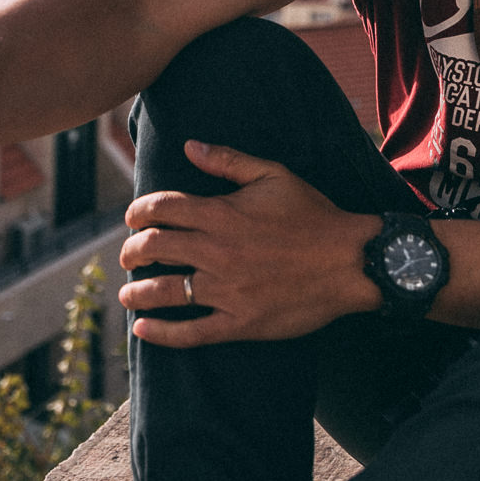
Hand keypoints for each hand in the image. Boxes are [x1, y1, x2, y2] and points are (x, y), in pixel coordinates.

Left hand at [118, 140, 382, 346]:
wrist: (353, 262)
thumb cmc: (314, 216)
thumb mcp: (274, 175)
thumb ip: (228, 160)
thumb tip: (190, 146)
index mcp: (221, 214)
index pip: (160, 209)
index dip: (137, 213)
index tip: (131, 219)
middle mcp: (216, 251)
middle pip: (153, 248)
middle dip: (131, 251)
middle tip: (127, 256)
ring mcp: (226, 290)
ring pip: (164, 291)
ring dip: (137, 291)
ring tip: (127, 292)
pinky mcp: (240, 323)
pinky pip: (191, 333)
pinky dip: (162, 333)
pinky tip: (142, 330)